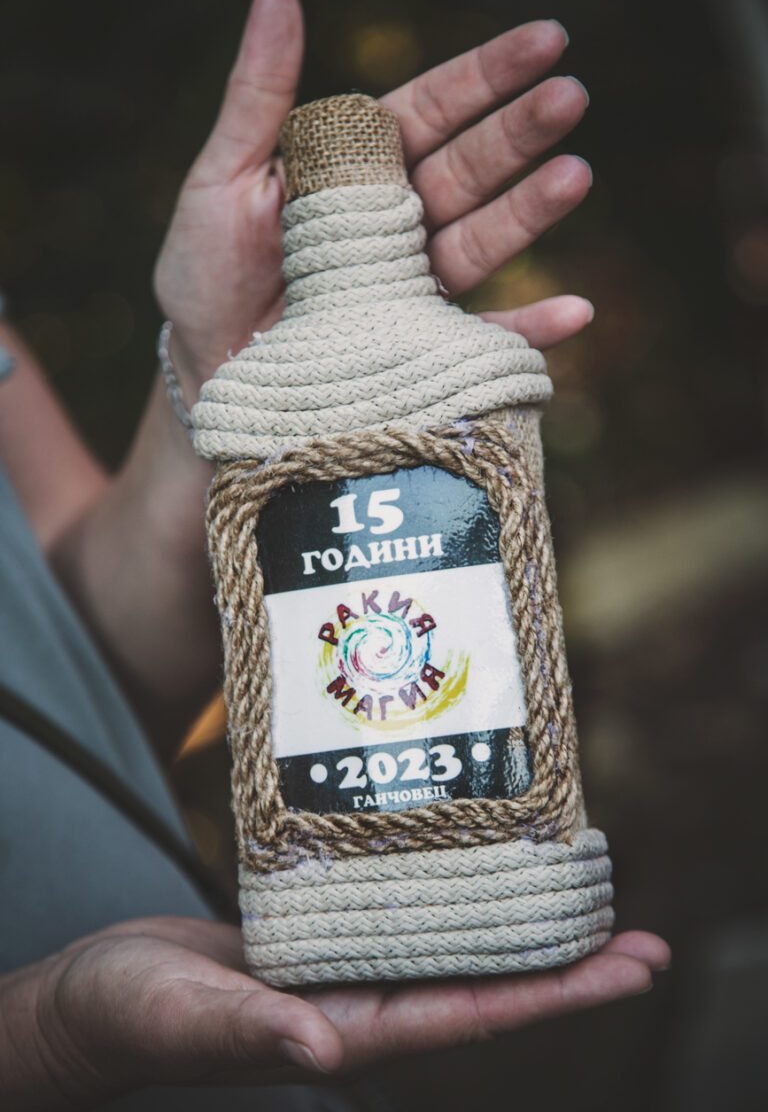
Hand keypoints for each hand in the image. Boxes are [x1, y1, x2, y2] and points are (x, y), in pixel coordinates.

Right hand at [7, 916, 668, 1106]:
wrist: (90, 997)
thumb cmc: (129, 1015)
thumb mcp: (188, 1018)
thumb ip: (255, 1032)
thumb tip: (325, 1049)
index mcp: (346, 1030)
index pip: (473, 1014)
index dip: (557, 995)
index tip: (630, 967)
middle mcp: (361, 999)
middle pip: (482, 979)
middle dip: (564, 962)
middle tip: (639, 930)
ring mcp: (342, 965)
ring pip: (448, 941)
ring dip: (513, 921)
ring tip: (572, 889)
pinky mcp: (317, 932)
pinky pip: (399, 910)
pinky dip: (447, 890)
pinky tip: (469, 861)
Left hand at [153, 0, 592, 401]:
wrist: (207, 373)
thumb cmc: (205, 276)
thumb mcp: (220, 180)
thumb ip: (257, 98)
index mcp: (356, 169)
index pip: (432, 110)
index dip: (486, 76)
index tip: (547, 40)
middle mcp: (395, 222)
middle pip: (468, 167)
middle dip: (519, 132)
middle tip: (570, 97)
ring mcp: (412, 286)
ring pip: (481, 241)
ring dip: (530, 212)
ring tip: (575, 176)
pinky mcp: (417, 348)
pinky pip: (479, 339)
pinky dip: (528, 330)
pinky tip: (576, 313)